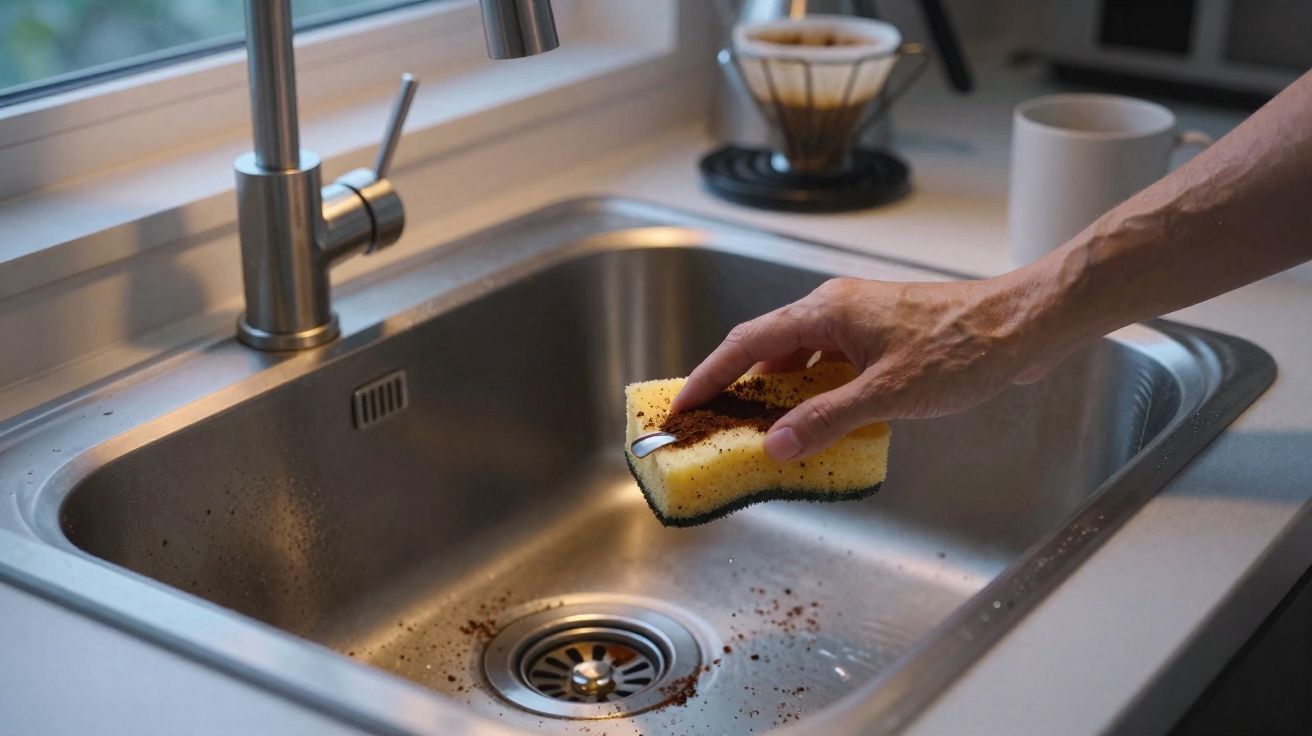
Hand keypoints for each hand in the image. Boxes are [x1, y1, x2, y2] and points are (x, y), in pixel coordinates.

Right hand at [670, 275, 1073, 461]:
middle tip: (713, 423)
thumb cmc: (964, 348)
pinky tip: (821, 420)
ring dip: (779, 392)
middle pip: (769, 346)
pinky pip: (831, 362)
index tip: (683, 404)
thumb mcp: (888, 394)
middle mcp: (837, 308)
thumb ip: (826, 420)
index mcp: (827, 312)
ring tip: (761, 430)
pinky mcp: (885, 335)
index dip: (711, 374)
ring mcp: (862, 320)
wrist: (1024, 324)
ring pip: (802, 356)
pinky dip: (815, 391)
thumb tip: (774, 446)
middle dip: (738, 385)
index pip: (748, 342)